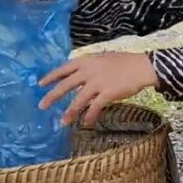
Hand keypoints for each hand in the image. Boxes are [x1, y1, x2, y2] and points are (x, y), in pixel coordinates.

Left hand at [39, 52, 159, 126]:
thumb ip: (90, 67)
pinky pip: (95, 107)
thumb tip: (80, 77)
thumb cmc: (125, 62)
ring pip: (78, 100)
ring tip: (63, 122)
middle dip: (52, 96)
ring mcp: (97, 83)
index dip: (51, 77)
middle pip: (65, 85)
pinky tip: (86, 123)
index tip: (41, 84)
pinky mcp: (107, 93)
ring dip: (70, 112)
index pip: (63, 69)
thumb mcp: (103, 59)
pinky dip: (90, 116)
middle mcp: (88, 72)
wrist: (142, 67)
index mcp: (86, 61)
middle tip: (42, 106)